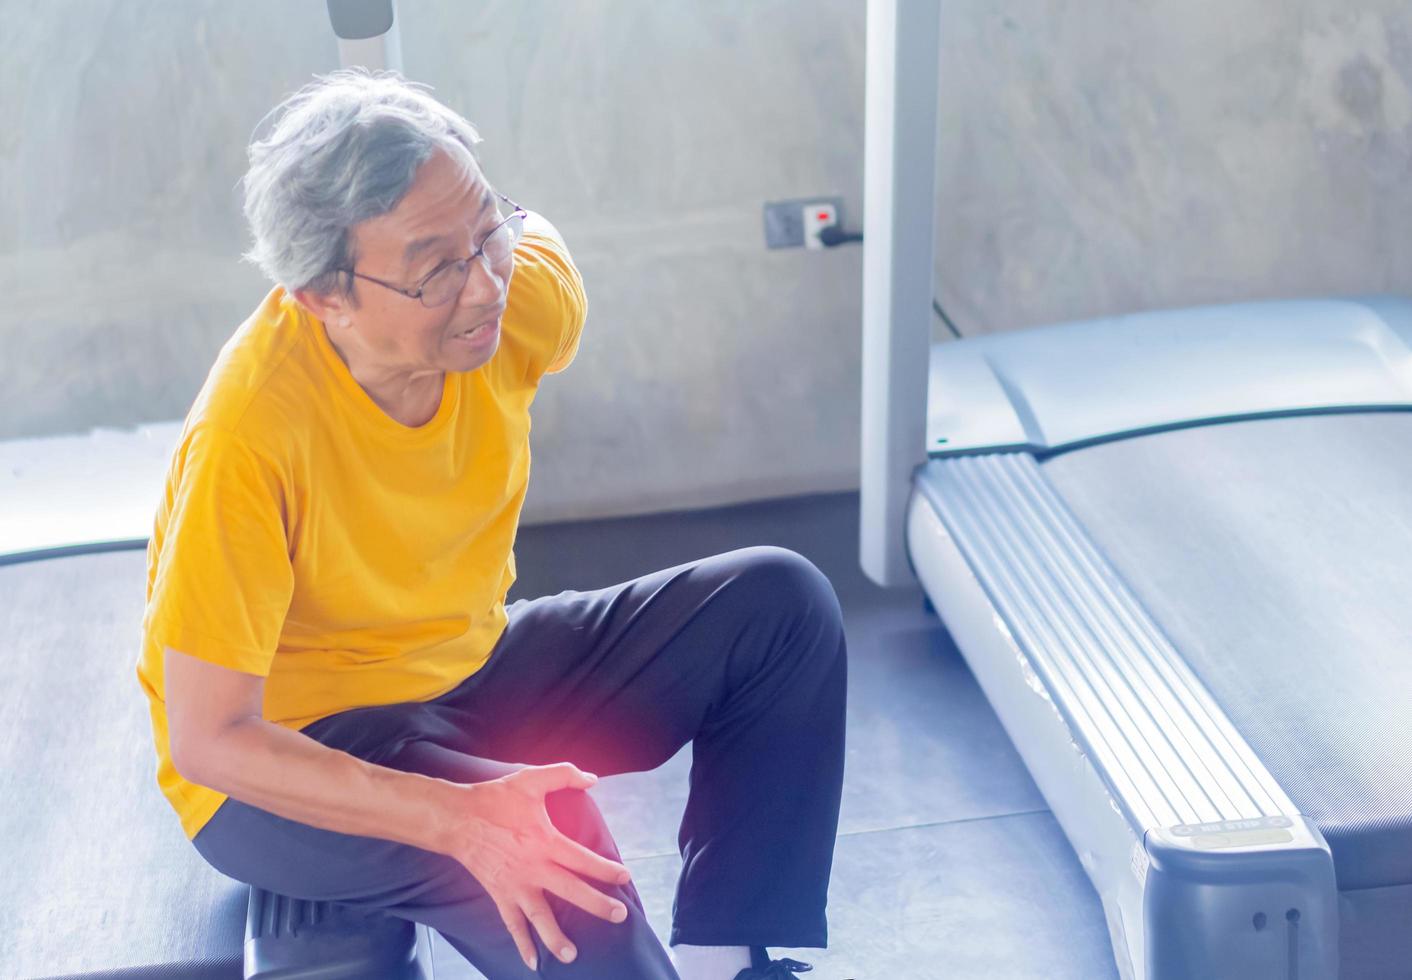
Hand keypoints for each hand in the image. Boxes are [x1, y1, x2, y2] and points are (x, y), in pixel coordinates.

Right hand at [439, 763, 631, 969]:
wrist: (456, 818)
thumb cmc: (495, 798)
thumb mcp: (531, 779)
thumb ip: (563, 774)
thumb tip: (592, 778)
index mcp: (545, 841)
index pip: (582, 860)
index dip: (605, 870)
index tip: (624, 877)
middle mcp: (533, 868)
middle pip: (571, 891)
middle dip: (597, 905)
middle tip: (619, 916)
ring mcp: (515, 885)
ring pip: (540, 917)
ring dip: (556, 937)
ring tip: (572, 955)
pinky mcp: (499, 894)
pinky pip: (512, 924)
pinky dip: (522, 943)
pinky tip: (532, 962)